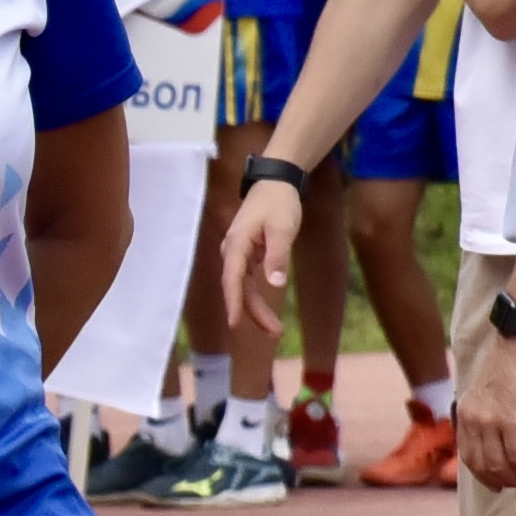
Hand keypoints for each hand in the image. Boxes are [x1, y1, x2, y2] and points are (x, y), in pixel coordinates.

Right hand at [214, 169, 303, 336]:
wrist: (276, 182)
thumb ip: (277, 256)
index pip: (233, 279)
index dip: (234, 302)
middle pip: (239, 288)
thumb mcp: (282, 228)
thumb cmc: (279, 203)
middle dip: (254, 312)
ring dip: (256, 308)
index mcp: (237, 244)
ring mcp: (238, 254)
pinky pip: (247, 281)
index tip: (234, 324)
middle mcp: (232, 251)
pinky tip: (265, 311)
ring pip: (244, 287)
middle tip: (275, 333)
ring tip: (275, 329)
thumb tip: (275, 284)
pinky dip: (256, 297)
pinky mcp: (246, 255)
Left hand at [461, 322, 515, 488]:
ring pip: (500, 464)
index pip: (468, 455)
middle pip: (483, 465)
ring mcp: (490, 422)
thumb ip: (484, 418)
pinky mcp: (510, 421)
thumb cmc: (508, 369)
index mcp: (464, 415)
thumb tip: (495, 443)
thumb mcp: (485, 396)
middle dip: (502, 481)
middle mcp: (472, 421)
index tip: (496, 484)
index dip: (482, 475)